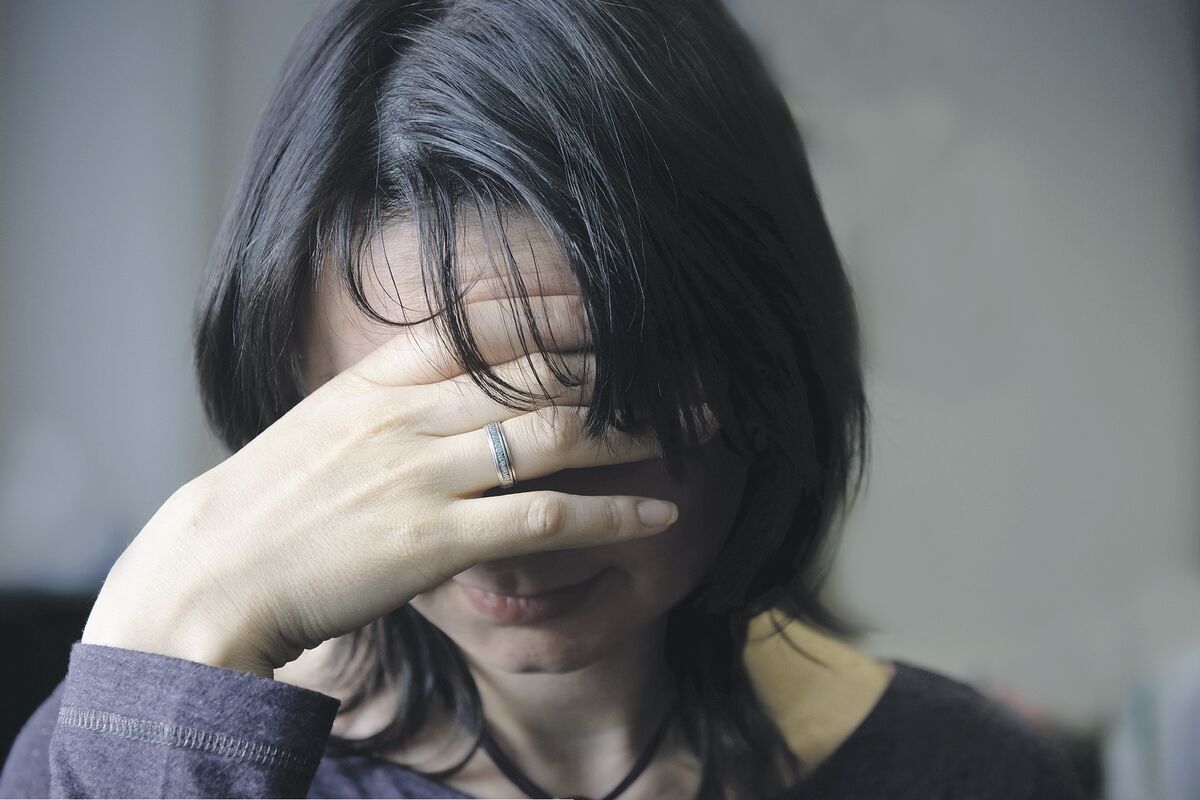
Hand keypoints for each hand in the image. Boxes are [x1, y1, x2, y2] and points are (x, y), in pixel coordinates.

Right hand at [82, 295, 684, 677]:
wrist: (213, 572)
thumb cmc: (271, 503)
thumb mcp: (328, 426)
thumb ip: (392, 400)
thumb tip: (449, 387)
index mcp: (382, 377)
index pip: (490, 320)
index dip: (565, 307)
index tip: (622, 302)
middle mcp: (411, 412)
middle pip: (541, 369)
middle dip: (626, 364)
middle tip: (692, 366)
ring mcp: (424, 473)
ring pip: (556, 432)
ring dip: (637, 428)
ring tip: (698, 427)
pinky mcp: (434, 541)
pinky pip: (543, 517)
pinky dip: (609, 515)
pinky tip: (658, 515)